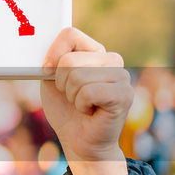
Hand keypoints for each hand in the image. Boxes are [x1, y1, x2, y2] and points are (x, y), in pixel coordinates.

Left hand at [41, 27, 131, 174]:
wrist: (78, 140)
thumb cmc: (66, 109)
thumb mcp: (51, 79)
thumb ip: (52, 59)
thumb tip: (49, 50)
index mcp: (95, 52)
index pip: (70, 34)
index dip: (53, 55)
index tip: (51, 74)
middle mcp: (112, 60)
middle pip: (69, 59)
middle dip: (61, 83)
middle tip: (72, 96)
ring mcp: (121, 76)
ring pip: (77, 76)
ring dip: (71, 96)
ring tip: (82, 105)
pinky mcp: (124, 95)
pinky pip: (89, 92)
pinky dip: (81, 105)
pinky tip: (90, 111)